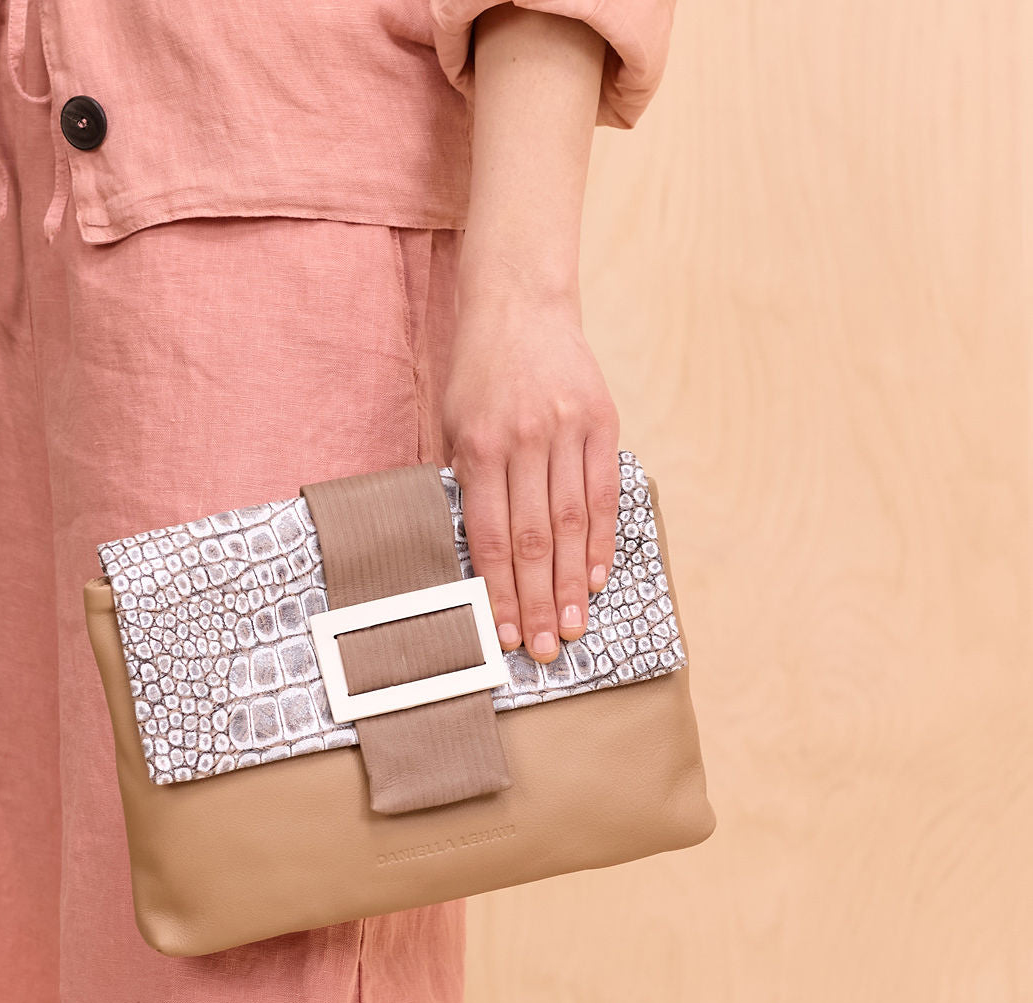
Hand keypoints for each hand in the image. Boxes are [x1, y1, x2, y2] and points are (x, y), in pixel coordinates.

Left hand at [441, 290, 619, 663]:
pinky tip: (598, 577)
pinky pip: (602, 492)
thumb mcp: (451, 421)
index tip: (505, 633)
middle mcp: (524, 441)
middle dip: (539, 601)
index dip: (500, 591)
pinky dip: (602, 539)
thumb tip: (476, 555)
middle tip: (544, 649)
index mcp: (478, 446)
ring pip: (572, 523)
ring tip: (573, 627)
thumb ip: (464, 484)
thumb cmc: (477, 372)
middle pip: (533, 539)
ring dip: (573, 582)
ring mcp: (566, 431)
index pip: (490, 536)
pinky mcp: (601, 422)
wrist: (521, 303)